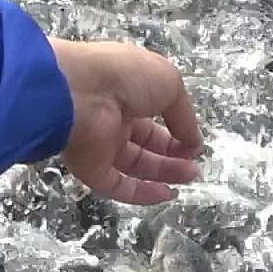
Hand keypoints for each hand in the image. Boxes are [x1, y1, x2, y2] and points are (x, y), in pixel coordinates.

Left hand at [51, 39, 202, 204]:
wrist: (77, 91)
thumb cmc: (123, 76)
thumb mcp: (169, 83)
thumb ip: (184, 115)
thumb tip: (195, 141)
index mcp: (127, 93)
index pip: (153, 118)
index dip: (176, 132)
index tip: (194, 144)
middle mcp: (113, 119)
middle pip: (146, 145)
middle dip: (173, 156)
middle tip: (194, 165)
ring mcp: (100, 145)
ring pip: (134, 166)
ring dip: (163, 173)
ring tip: (189, 177)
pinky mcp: (90, 168)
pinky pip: (117, 186)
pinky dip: (142, 194)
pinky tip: (166, 194)